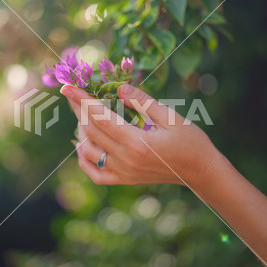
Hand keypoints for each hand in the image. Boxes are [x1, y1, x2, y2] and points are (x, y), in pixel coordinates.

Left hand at [60, 84, 219, 190]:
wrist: (200, 171)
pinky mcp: (124, 180)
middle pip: (90, 131)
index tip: (66, 86)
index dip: (81, 99)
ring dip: (81, 131)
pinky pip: (95, 173)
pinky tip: (82, 145)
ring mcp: (123, 173)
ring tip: (83, 115)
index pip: (100, 117)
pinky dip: (84, 159)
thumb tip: (119, 87)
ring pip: (88, 151)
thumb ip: (143, 101)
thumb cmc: (190, 141)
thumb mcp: (170, 116)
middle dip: (78, 109)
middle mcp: (125, 159)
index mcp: (137, 142)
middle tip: (74, 94)